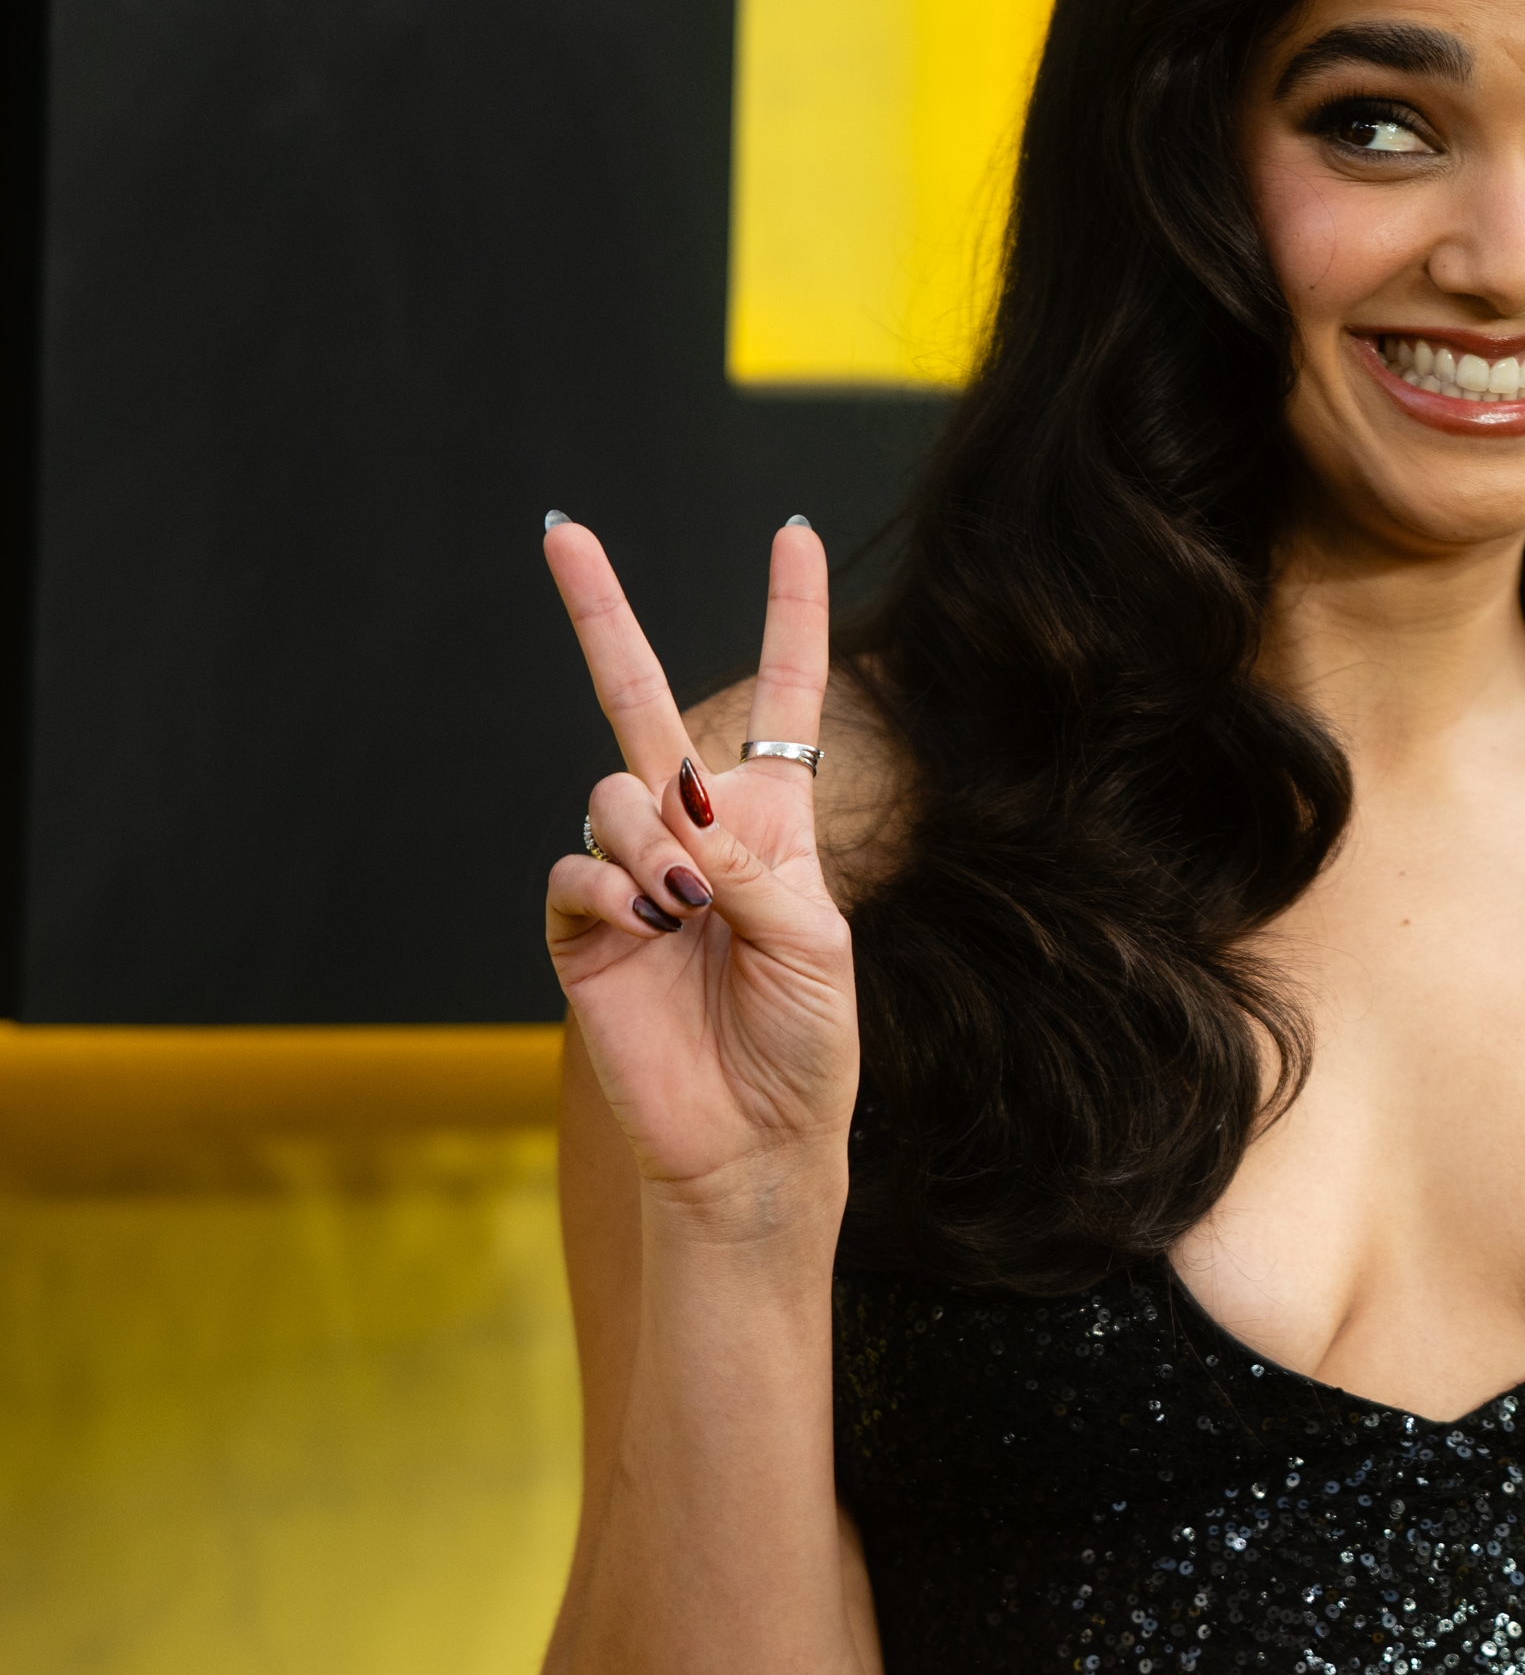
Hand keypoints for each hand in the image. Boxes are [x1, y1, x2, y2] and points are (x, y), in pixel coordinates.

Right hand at [541, 517, 856, 1225]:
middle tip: (562, 530)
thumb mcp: (813, 946)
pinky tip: (643, 925)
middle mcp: (697, 834)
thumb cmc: (805, 1047)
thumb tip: (674, 804)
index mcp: (774, 825)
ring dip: (648, 838)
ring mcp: (633, 877)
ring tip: (684, 906)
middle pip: (644, 703)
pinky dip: (608, 888)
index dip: (791, 616)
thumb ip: (750, 867)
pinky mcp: (581, 931)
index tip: (795, 533)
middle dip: (602, 614)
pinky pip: (572, 869)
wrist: (750, 1144)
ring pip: (612, 793)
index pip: (785, 700)